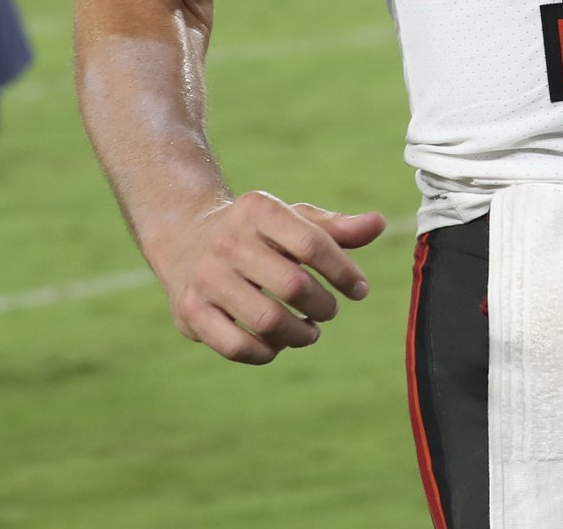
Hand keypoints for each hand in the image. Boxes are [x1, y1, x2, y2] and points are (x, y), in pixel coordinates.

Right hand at [149, 191, 386, 364]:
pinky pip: (238, 347)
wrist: (184, 238)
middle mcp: (227, 242)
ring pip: (267, 321)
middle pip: (293, 285)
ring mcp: (206, 278)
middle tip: (330, 310)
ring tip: (310, 330)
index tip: (360, 289)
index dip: (344, 273)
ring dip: (300, 334)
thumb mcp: (293, 219)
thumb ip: (336, 227)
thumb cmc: (255, 232)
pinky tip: (278, 343)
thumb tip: (379, 223)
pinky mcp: (190, 313)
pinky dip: (267, 352)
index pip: (313, 244)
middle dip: (324, 306)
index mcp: (258, 211)